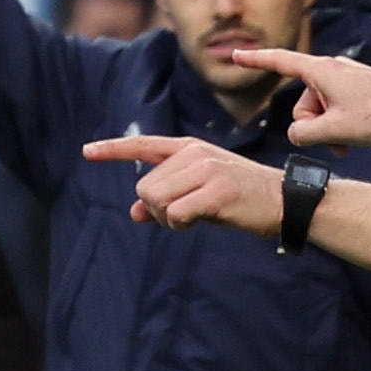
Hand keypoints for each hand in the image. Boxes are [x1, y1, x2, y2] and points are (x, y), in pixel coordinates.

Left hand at [114, 136, 285, 237]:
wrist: (283, 201)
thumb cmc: (241, 198)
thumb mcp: (201, 192)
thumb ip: (168, 197)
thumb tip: (135, 214)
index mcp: (189, 148)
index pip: (144, 145)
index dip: (113, 149)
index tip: (87, 151)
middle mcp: (194, 154)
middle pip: (145, 187)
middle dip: (156, 209)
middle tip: (182, 216)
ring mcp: (205, 170)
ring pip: (155, 199)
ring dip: (166, 218)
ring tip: (191, 218)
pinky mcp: (215, 191)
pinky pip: (174, 214)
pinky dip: (178, 225)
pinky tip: (196, 223)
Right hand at [210, 46, 370, 150]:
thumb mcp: (335, 131)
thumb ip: (304, 134)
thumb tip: (296, 135)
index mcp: (322, 71)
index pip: (280, 62)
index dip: (255, 61)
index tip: (235, 55)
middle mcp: (332, 69)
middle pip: (301, 102)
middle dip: (313, 126)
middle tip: (337, 142)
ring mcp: (346, 80)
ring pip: (320, 111)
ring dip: (329, 131)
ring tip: (350, 144)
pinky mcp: (358, 91)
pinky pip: (336, 110)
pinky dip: (340, 127)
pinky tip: (356, 140)